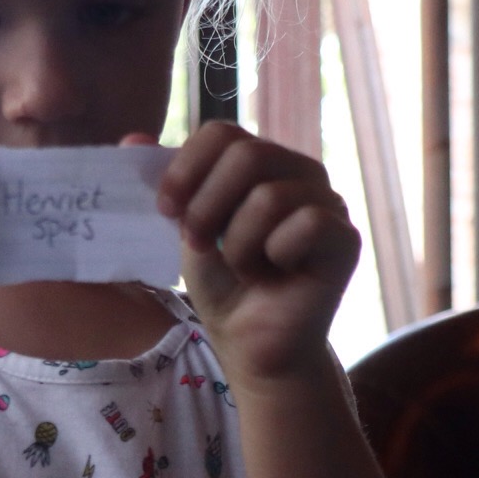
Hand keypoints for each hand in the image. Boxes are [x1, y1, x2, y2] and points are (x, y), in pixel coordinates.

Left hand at [148, 123, 360, 385]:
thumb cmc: (224, 286)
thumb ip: (168, 184)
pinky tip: (277, 274)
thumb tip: (132, 138)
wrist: (250, 345)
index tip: (166, 210)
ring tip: (245, 267)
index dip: (186, 168)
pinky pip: (306, 224)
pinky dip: (276, 255)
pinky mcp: (345, 239)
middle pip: (247, 154)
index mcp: (263, 161)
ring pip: (271, 196)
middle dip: (209, 206)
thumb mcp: (186, 228)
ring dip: (240, 243)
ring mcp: (329, 202)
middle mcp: (301, 172)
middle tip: (202, 243)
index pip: (223, 132)